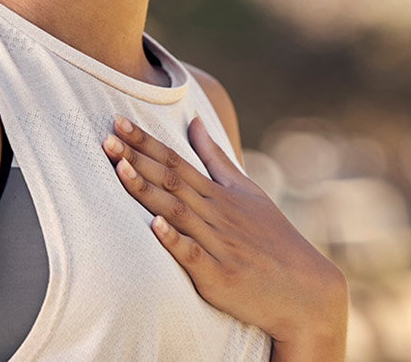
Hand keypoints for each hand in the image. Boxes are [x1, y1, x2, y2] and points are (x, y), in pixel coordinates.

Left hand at [101, 114, 347, 351]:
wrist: (303, 288)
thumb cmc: (271, 237)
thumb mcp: (247, 191)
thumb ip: (216, 157)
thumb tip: (194, 121)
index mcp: (219, 194)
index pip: (177, 160)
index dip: (146, 141)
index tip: (119, 121)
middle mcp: (216, 213)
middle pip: (171, 180)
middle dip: (137, 157)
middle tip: (106, 137)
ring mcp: (218, 244)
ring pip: (176, 212)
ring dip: (147, 190)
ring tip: (119, 168)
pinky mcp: (219, 276)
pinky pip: (194, 255)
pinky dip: (174, 240)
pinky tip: (154, 225)